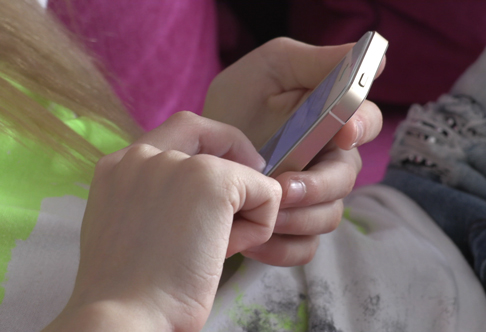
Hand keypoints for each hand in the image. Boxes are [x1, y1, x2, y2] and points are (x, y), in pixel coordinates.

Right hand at [43, 112, 281, 331]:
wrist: (126, 315)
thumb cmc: (132, 289)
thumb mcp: (135, 229)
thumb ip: (160, 200)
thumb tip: (216, 201)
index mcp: (118, 167)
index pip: (178, 131)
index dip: (213, 144)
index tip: (230, 173)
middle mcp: (143, 155)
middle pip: (209, 135)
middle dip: (235, 165)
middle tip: (247, 200)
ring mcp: (177, 164)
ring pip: (241, 173)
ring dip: (242, 212)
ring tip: (217, 251)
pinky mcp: (213, 179)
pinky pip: (266, 193)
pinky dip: (259, 226)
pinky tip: (230, 252)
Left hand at [203, 37, 383, 265]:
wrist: (202, 150)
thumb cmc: (239, 100)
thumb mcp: (272, 69)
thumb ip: (318, 63)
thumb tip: (376, 60)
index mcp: (332, 119)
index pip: (366, 122)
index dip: (360, 128)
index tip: (342, 133)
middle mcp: (329, 160)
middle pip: (346, 178)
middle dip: (318, 186)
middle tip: (283, 187)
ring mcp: (314, 197)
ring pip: (329, 216)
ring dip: (298, 218)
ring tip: (261, 213)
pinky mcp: (295, 227)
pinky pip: (306, 247)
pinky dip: (283, 248)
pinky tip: (255, 240)